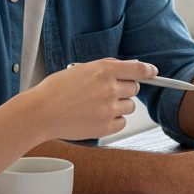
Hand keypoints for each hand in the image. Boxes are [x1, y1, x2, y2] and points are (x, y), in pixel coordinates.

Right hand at [31, 58, 156, 141]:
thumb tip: (129, 66)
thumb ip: (106, 66)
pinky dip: (114, 120)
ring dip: (120, 105)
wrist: (41, 113)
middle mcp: (109, 88)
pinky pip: (122, 122)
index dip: (148, 70)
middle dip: (125, 89)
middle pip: (134, 88)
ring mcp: (109, 109)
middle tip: (108, 92)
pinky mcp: (106, 127)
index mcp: (104, 70)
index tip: (152, 72)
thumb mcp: (81, 69)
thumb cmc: (57, 90)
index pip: (137, 68)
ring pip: (130, 106)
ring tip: (98, 106)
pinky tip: (96, 117)